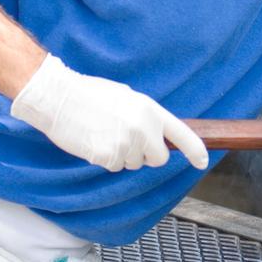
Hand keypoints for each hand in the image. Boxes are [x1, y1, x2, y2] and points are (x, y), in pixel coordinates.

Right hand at [10, 54, 208, 171]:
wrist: (59, 98)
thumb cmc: (91, 94)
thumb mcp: (127, 98)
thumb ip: (145, 117)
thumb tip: (155, 135)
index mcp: (150, 110)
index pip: (181, 133)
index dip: (195, 150)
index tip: (202, 162)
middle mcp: (142, 128)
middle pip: (158, 158)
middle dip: (146, 155)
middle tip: (126, 139)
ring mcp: (125, 144)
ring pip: (133, 164)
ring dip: (122, 155)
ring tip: (104, 133)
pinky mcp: (107, 156)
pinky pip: (114, 167)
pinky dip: (105, 159)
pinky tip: (95, 142)